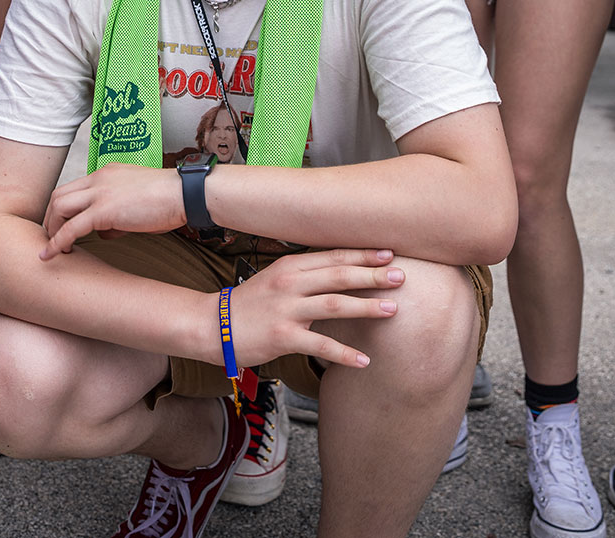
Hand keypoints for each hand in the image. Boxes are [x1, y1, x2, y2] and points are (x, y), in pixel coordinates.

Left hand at [38, 163, 187, 257]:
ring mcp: (100, 193)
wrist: (184, 193)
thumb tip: (105, 231)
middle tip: (52, 238)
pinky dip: (57, 242)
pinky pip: (71, 228)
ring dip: (52, 229)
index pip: (74, 188)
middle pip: (59, 195)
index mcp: (106, 173)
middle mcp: (98, 179)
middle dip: (50, 218)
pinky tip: (50, 255)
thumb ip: (117, 213)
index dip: (63, 209)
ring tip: (53, 249)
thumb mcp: (136, 201)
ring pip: (59, 207)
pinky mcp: (104, 211)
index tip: (62, 225)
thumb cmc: (168, 199)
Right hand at [223, 249, 404, 370]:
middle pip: (338, 276)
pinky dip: (344, 353)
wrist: (213, 326)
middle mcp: (290, 283)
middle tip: (401, 277)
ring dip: (366, 307)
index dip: (363, 255)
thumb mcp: (277, 278)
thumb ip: (306, 273)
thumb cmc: (250, 303)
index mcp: (290, 266)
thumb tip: (341, 269)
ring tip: (393, 309)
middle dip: (372, 276)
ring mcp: (286, 310)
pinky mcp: (282, 337)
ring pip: (334, 305)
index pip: (333, 256)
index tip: (389, 254)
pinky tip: (363, 360)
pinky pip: (319, 345)